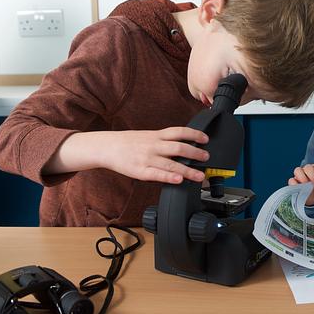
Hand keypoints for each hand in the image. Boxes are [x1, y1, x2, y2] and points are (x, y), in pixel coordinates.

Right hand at [45, 127, 209, 183]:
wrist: (107, 147)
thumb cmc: (129, 143)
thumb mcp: (148, 136)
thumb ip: (164, 141)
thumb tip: (184, 145)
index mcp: (156, 135)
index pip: (179, 132)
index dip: (194, 134)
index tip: (206, 139)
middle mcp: (154, 145)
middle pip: (179, 148)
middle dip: (195, 153)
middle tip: (207, 158)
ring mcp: (147, 159)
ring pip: (171, 164)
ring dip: (188, 170)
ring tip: (200, 176)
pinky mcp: (140, 171)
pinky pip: (157, 175)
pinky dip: (169, 178)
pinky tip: (179, 181)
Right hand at [288, 162, 313, 205]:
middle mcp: (308, 170)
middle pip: (308, 167)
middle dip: (313, 176)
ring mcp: (300, 175)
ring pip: (297, 170)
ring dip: (302, 178)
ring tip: (307, 185)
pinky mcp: (294, 182)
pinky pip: (291, 180)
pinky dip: (294, 184)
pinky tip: (300, 189)